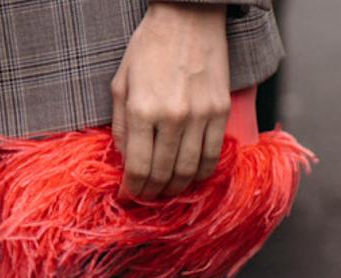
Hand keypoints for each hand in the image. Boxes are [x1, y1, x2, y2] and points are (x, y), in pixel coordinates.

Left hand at [110, 1, 230, 200]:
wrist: (189, 15)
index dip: (132, 189)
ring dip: (176, 188)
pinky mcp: (220, 110)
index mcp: (142, 109)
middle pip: (163, 175)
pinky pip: (213, 156)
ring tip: (167, 189)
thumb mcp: (121, 83)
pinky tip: (190, 175)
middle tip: (147, 196)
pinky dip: (201, 173)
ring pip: (189, 172)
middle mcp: (172, 116)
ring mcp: (200, 115)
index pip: (138, 168)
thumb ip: (120, 126)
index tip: (128, 195)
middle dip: (152, 193)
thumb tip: (126, 163)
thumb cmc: (150, 46)